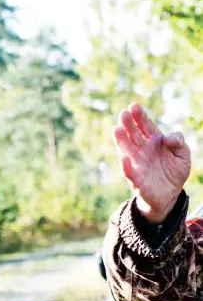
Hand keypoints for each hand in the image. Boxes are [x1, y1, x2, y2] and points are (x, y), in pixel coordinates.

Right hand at [113, 103, 190, 223]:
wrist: (170, 194)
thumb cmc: (175, 171)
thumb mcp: (183, 154)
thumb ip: (178, 142)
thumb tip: (167, 138)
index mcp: (154, 141)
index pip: (146, 126)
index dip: (139, 117)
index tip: (133, 106)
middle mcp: (143, 150)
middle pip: (134, 135)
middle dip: (128, 124)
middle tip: (123, 114)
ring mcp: (138, 164)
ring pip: (127, 150)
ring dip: (122, 141)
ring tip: (117, 130)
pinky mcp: (137, 180)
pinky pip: (130, 172)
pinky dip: (126, 166)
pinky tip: (124, 158)